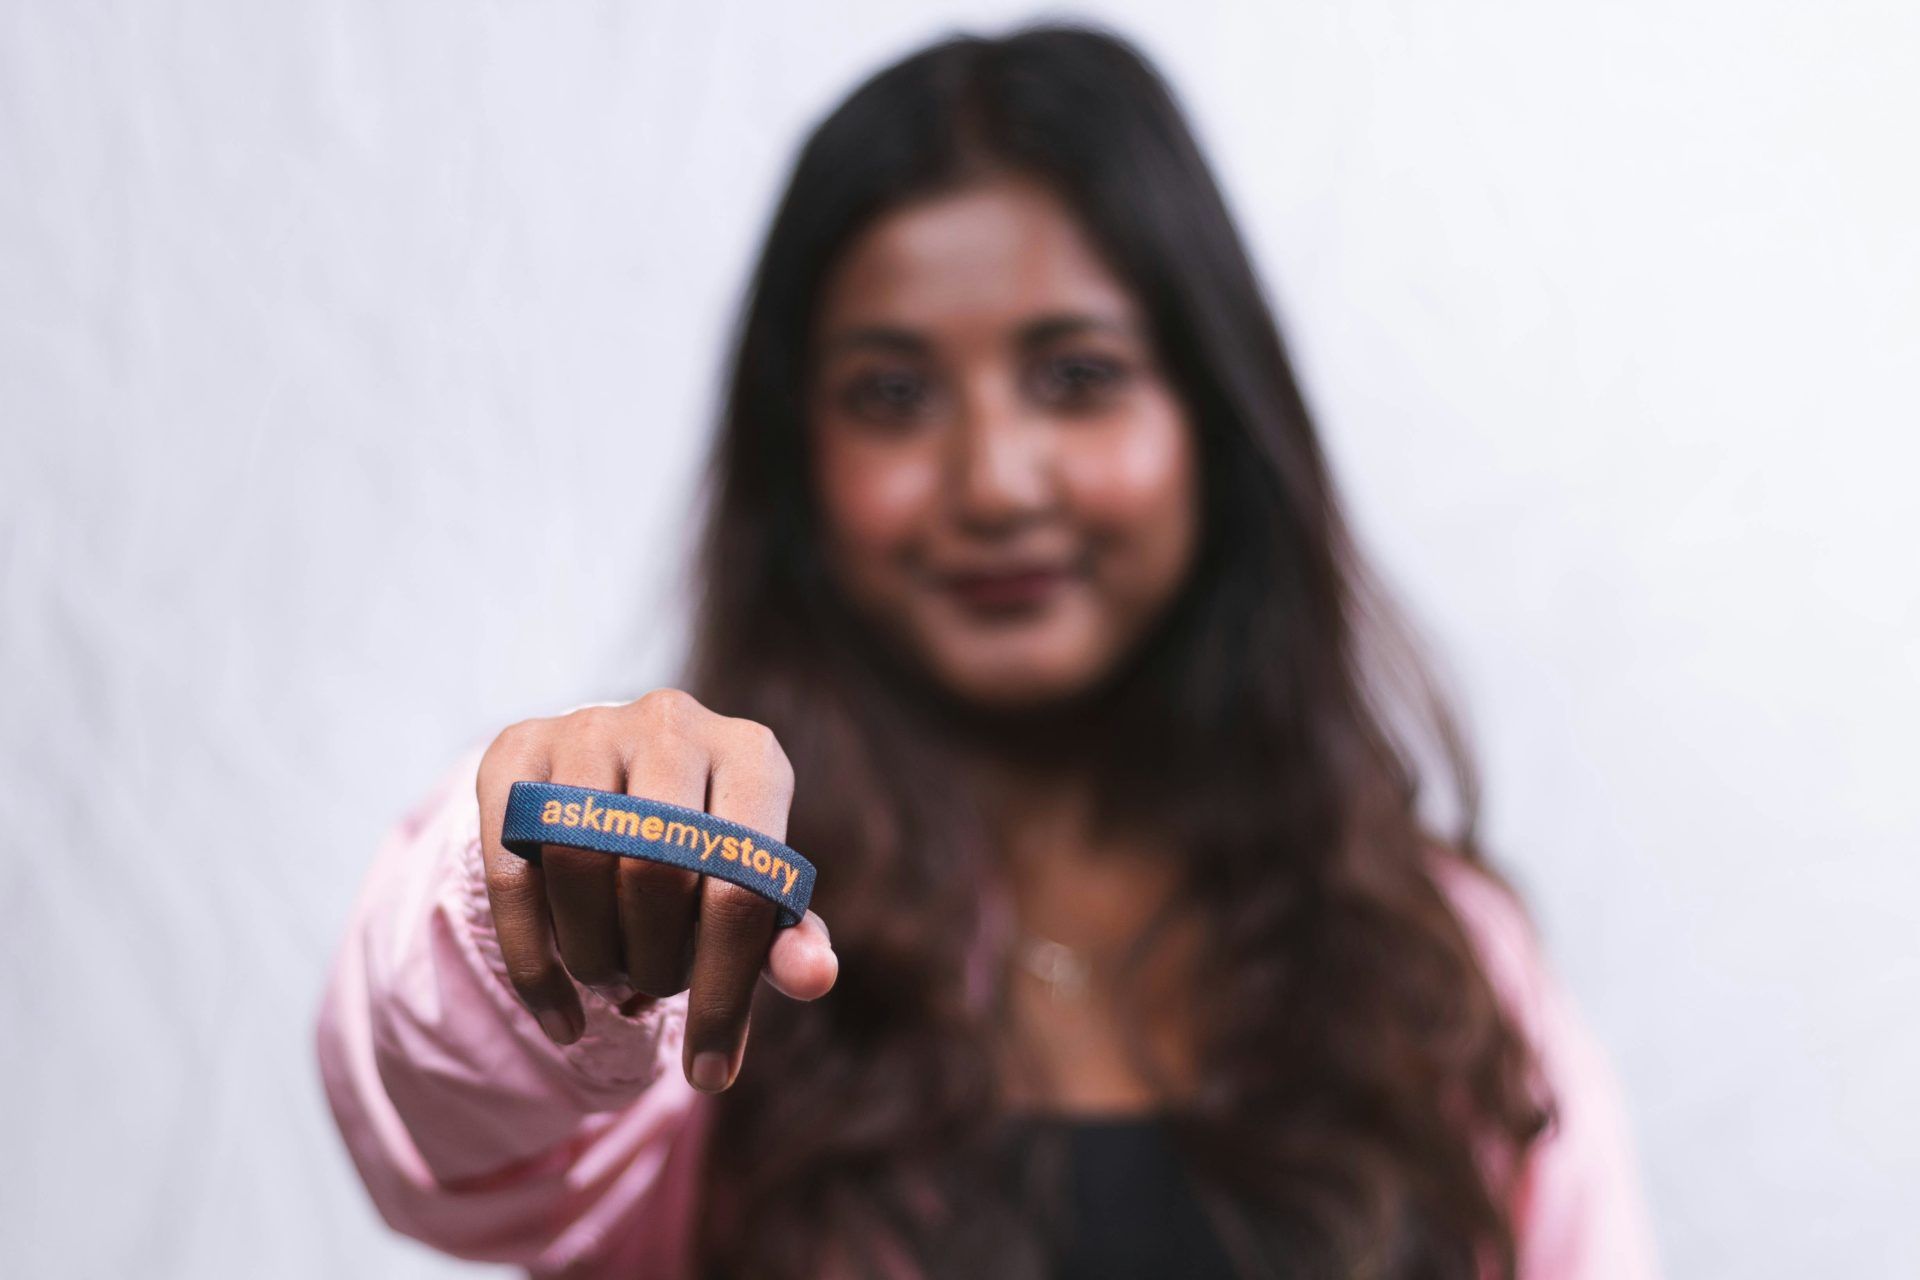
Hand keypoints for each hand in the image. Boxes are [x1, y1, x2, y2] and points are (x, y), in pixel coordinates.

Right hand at [476, 689, 836, 1092]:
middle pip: (656, 873)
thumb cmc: (704, 849)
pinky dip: (533, 965)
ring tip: (614, 978)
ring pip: (578, 863)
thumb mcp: (753, 886)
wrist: (616, 778)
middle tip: (656, 989)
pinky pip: (511, 871)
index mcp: (753, 756)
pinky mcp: (517, 752)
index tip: (713, 1071)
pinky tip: (560, 1020)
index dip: (726, 990)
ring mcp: (590, 728)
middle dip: (657, 963)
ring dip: (597, 957)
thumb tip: (816, 979)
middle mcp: (674, 723)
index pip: (742, 884)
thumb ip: (784, 935)